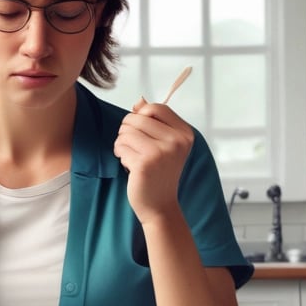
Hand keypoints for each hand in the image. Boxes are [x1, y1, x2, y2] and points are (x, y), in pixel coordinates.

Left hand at [113, 97, 194, 224]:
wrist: (160, 205)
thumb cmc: (160, 173)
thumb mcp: (164, 144)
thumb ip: (153, 121)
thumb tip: (139, 100)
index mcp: (185, 133)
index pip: (156, 108)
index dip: (141, 116)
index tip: (141, 131)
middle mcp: (176, 141)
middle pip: (136, 118)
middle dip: (128, 131)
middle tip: (134, 147)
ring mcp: (161, 152)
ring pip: (125, 131)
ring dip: (122, 144)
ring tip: (132, 156)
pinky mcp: (144, 163)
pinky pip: (121, 147)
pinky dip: (121, 155)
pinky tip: (129, 166)